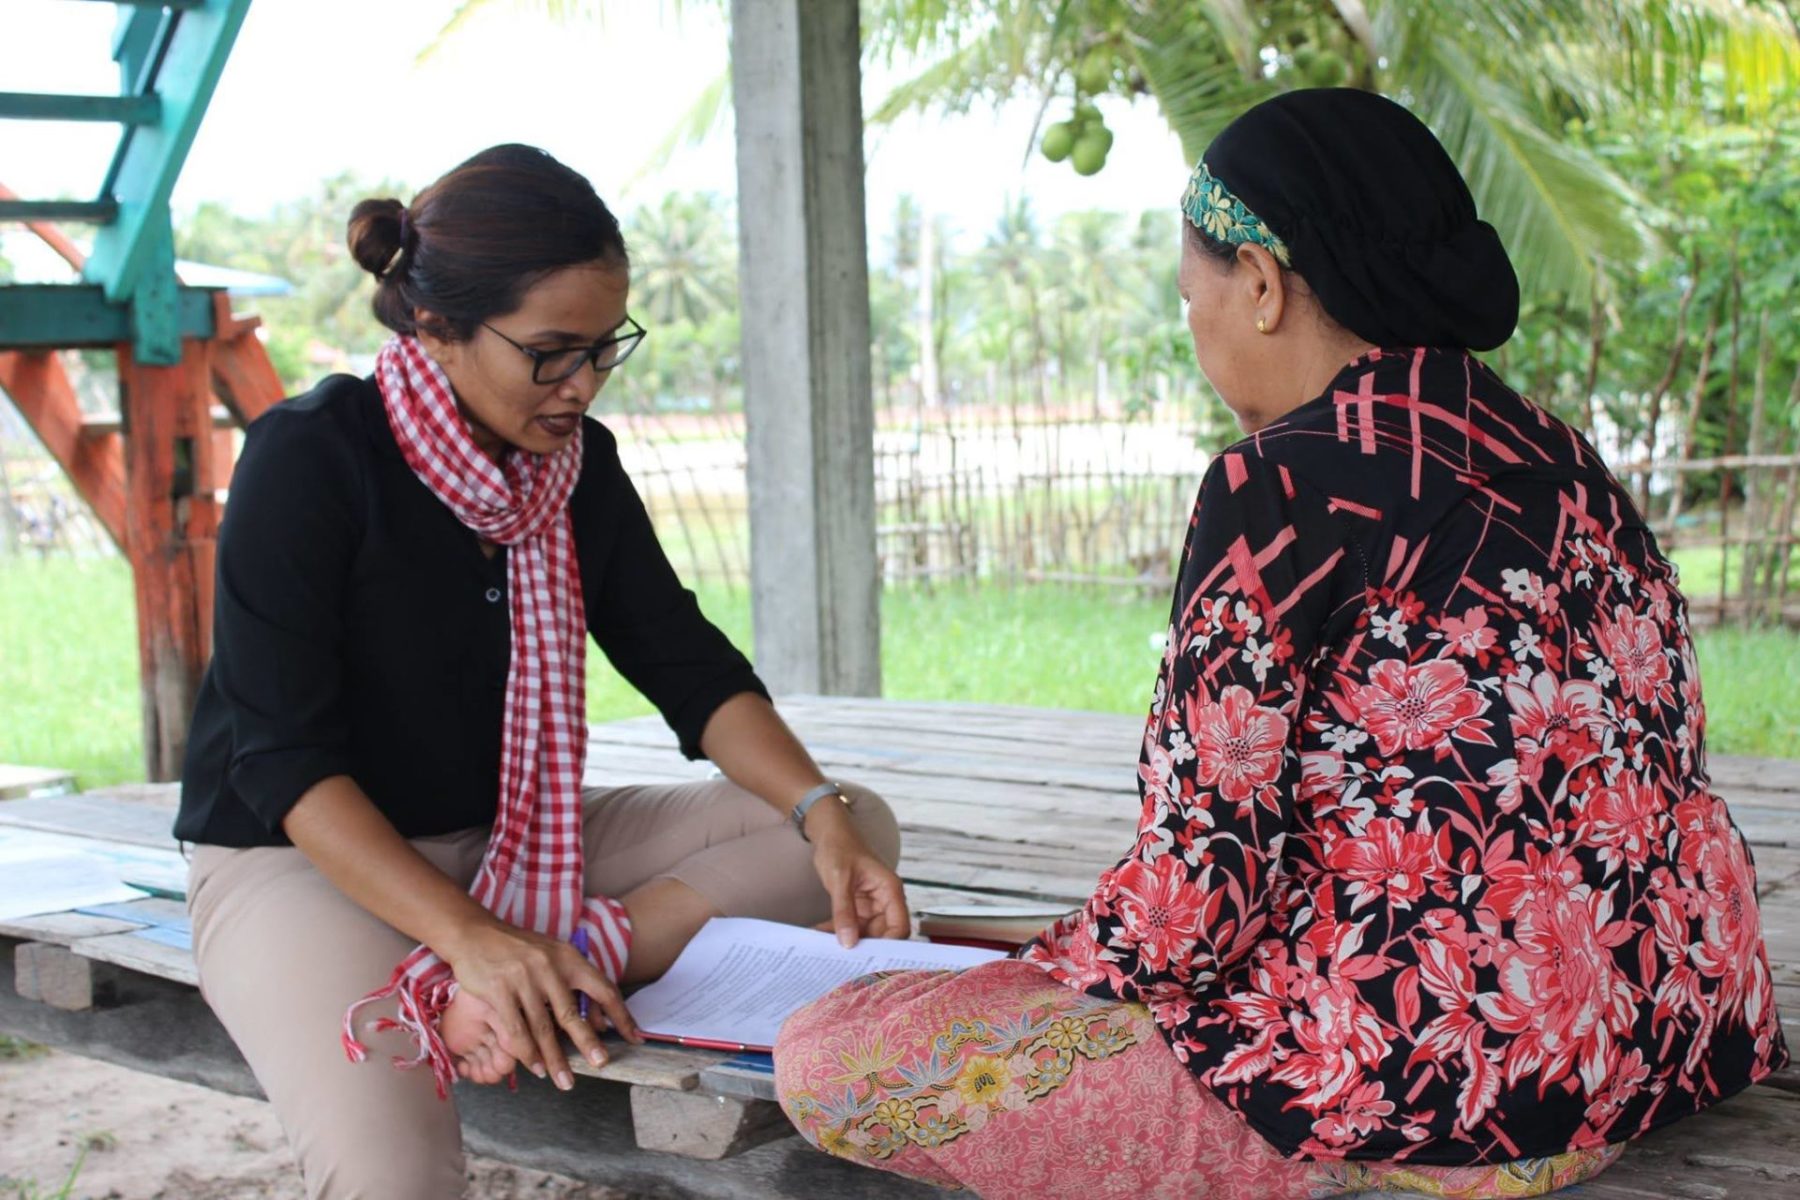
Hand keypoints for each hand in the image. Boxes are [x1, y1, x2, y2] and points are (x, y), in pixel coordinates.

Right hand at [437, 919, 641, 1090]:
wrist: (475, 933)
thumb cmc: (517, 948)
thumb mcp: (552, 955)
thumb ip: (574, 982)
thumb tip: (599, 1020)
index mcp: (569, 958)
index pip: (603, 989)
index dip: (621, 1015)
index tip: (634, 1037)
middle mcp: (549, 967)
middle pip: (573, 1014)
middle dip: (588, 1043)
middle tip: (601, 1064)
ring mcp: (523, 979)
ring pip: (543, 1028)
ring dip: (555, 1058)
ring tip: (564, 1079)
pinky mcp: (498, 990)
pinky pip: (516, 1029)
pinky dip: (527, 1053)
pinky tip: (535, 1067)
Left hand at [805, 803, 909, 946]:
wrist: (829, 833)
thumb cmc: (840, 847)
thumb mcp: (840, 879)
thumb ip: (844, 911)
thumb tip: (848, 942)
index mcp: (890, 890)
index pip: (900, 926)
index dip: (889, 945)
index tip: (869, 958)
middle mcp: (885, 900)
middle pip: (883, 935)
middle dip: (865, 948)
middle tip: (844, 961)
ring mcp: (871, 906)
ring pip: (865, 934)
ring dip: (847, 941)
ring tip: (826, 950)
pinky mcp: (858, 908)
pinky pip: (851, 927)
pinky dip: (837, 932)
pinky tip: (819, 937)